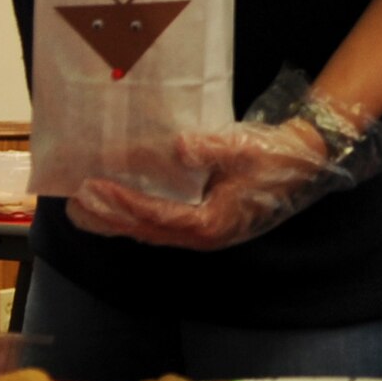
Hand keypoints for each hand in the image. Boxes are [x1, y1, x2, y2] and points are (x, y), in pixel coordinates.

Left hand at [65, 71, 381, 250]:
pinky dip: (134, 215)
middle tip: (75, 200)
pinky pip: (161, 223)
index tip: (96, 187)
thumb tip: (179, 146)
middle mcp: (205, 234)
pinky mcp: (205, 221)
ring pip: (150, 231)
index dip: (124, 203)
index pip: (159, 216)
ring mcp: (205, 231)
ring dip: (116, 220)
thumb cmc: (277, 157)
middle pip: (147, 231)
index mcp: (215, 222)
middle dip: (109, 217)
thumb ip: (213, 148)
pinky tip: (117, 204)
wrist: (305, 161)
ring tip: (82, 207)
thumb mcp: (247, 148)